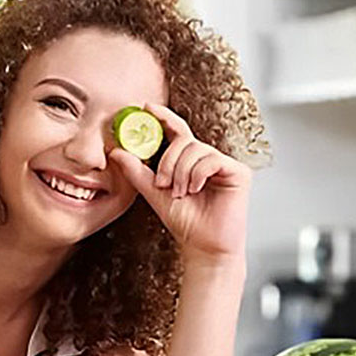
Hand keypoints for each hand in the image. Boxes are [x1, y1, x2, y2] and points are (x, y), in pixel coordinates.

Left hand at [109, 103, 251, 263]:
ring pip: (195, 150)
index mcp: (189, 161)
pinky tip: (195, 189)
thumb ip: (137, 172)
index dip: (164, 117)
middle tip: (163, 184)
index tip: (147, 108)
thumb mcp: (154, 193)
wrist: (203, 246)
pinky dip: (198, 174)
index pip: (177, 131)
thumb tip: (117, 151)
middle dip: (168, 162)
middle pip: (184, 141)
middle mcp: (207, 159)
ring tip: (180, 193)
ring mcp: (223, 164)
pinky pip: (212, 160)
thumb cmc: (185, 222)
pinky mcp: (238, 172)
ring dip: (181, 173)